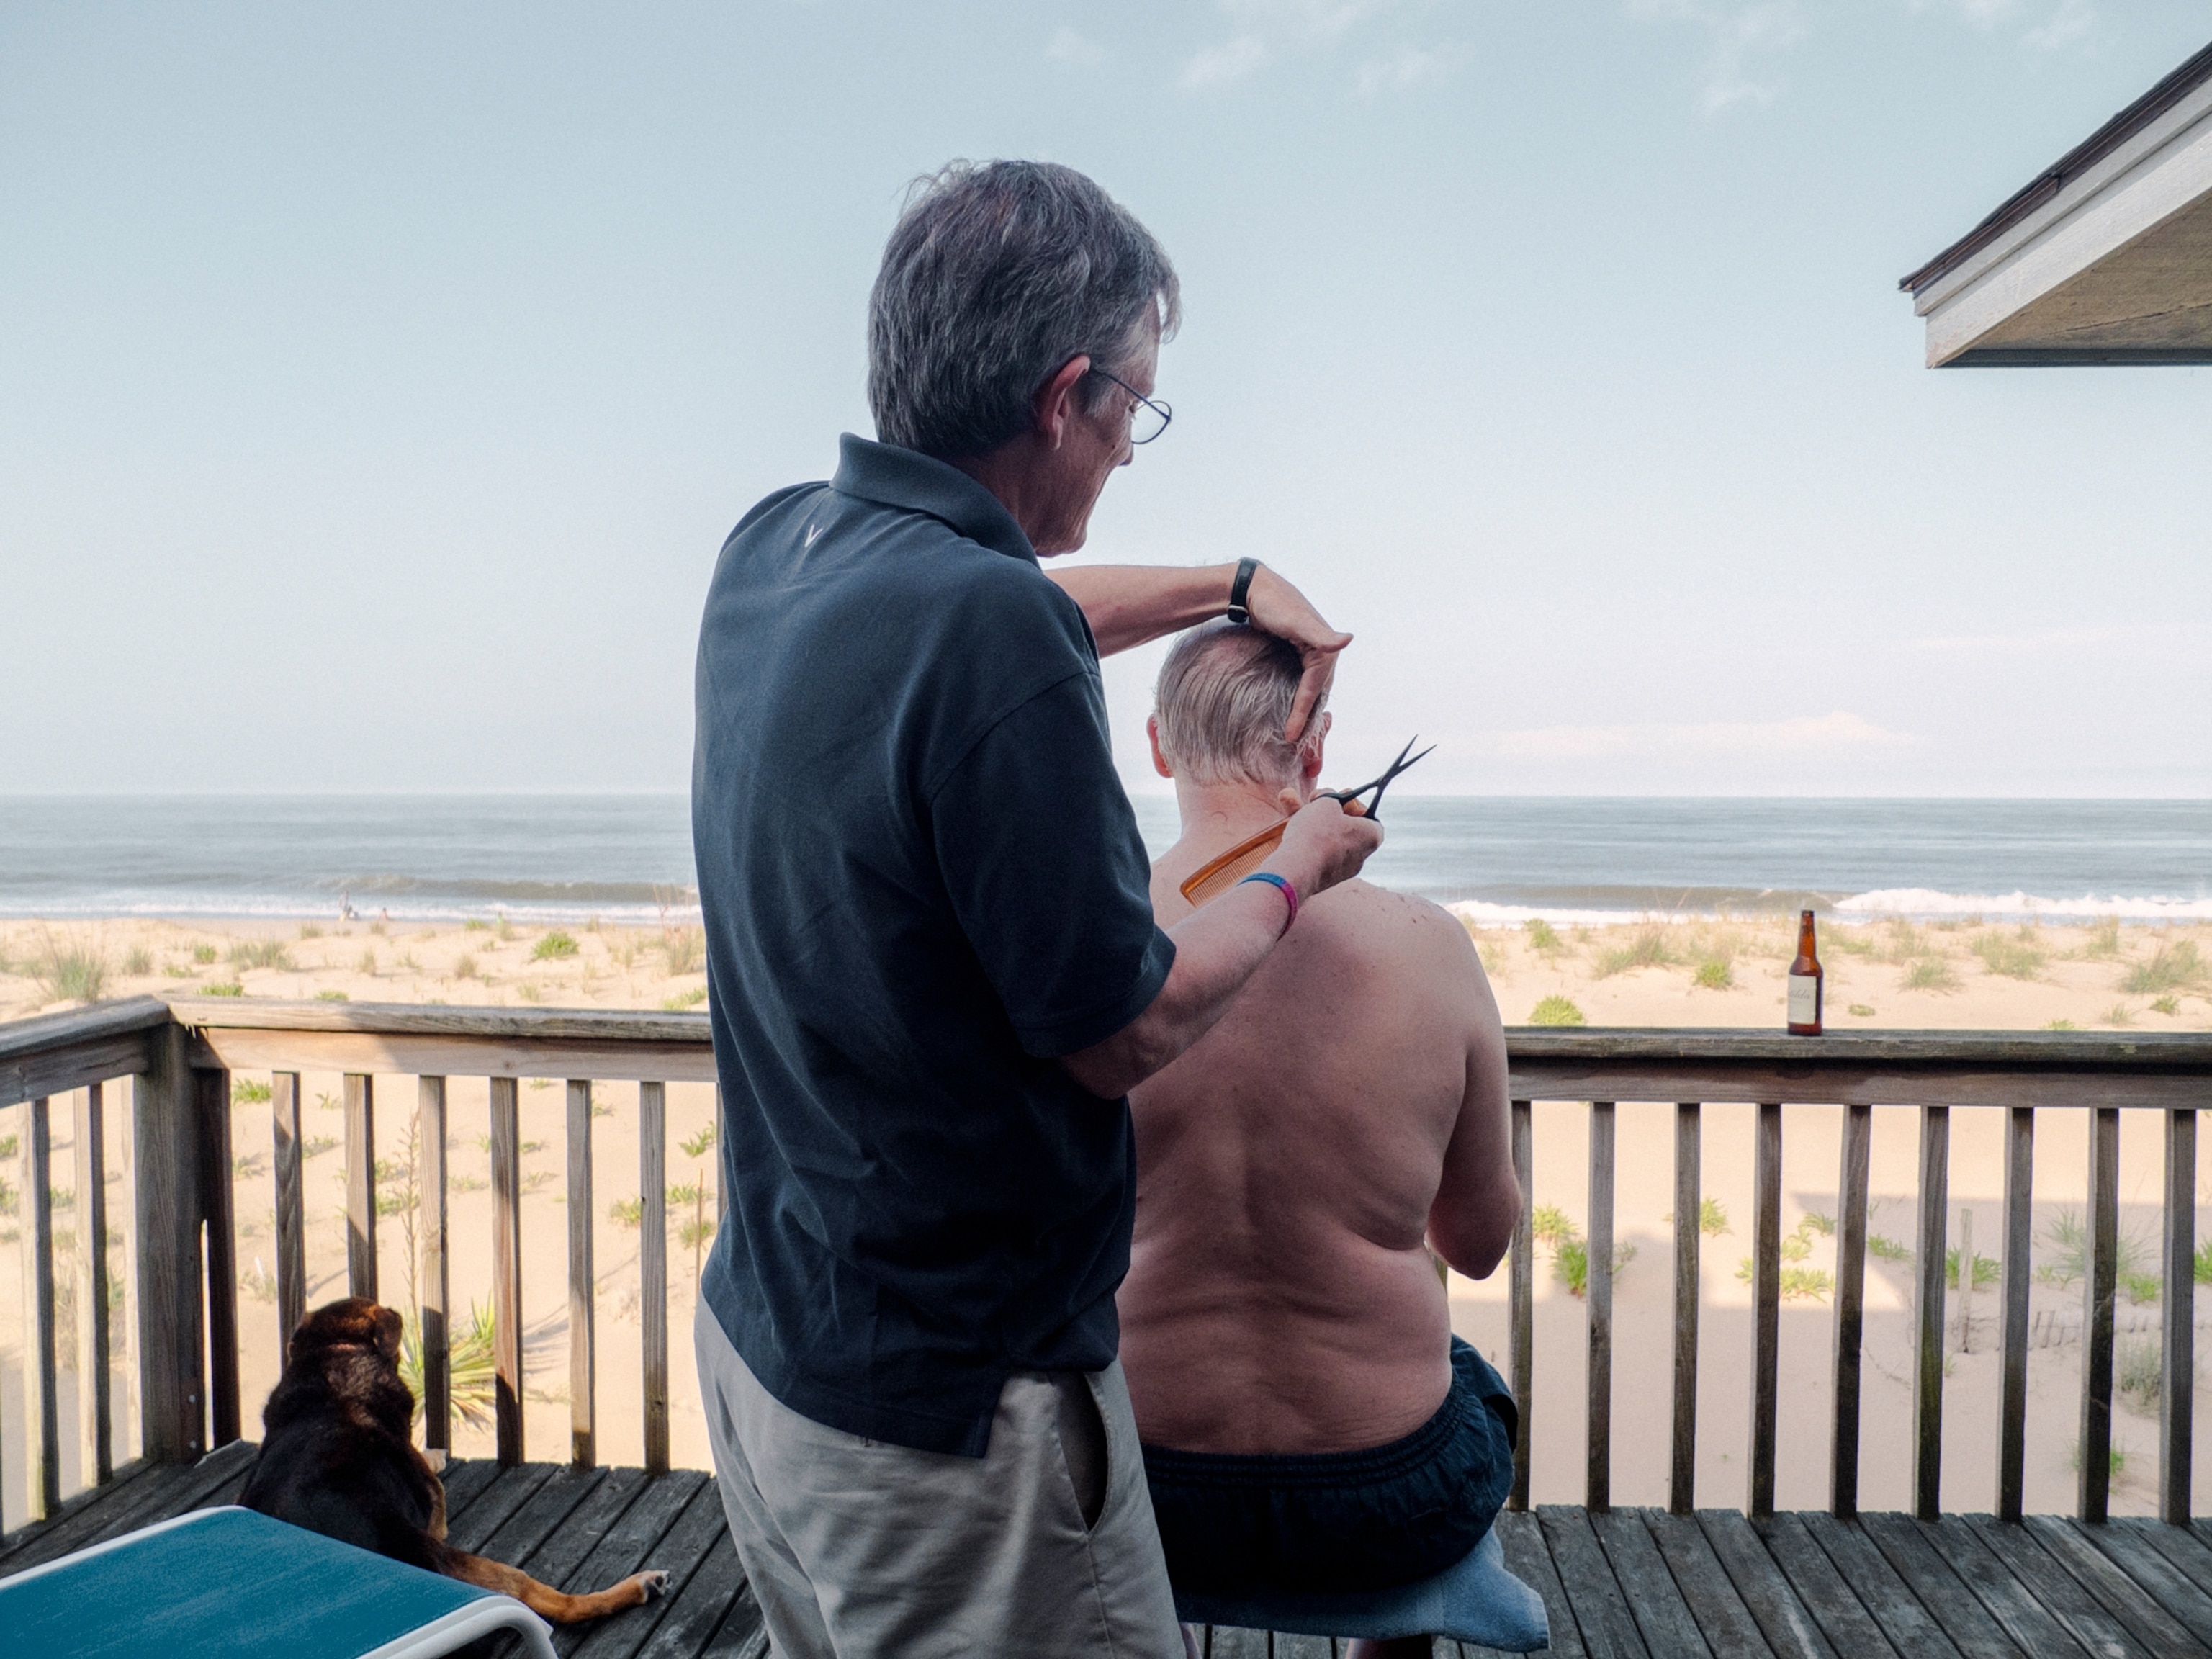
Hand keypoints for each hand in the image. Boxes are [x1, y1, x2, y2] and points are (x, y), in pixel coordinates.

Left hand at [1242, 566, 1349, 742]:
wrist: (1251, 588)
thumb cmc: (1272, 604)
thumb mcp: (1295, 620)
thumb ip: (1320, 634)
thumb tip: (1347, 639)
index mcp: (1326, 649)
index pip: (1313, 690)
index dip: (1301, 715)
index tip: (1289, 737)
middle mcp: (1322, 651)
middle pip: (1315, 692)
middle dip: (1307, 718)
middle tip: (1293, 744)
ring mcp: (1310, 651)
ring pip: (1309, 688)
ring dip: (1303, 709)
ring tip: (1291, 732)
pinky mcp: (1296, 651)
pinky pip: (1299, 680)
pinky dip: (1295, 696)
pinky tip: (1286, 708)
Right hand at [1268, 796, 1381, 899]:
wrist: (1296, 870)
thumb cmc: (1317, 833)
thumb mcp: (1326, 802)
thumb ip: (1331, 798)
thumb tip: (1329, 801)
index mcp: (1372, 837)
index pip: (1370, 816)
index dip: (1353, 804)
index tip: (1338, 799)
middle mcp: (1361, 856)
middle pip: (1347, 827)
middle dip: (1329, 813)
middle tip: (1314, 802)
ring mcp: (1342, 871)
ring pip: (1328, 840)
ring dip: (1314, 825)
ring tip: (1294, 810)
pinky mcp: (1323, 879)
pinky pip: (1317, 855)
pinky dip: (1307, 843)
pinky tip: (1293, 834)